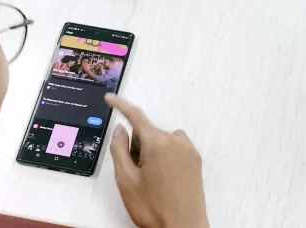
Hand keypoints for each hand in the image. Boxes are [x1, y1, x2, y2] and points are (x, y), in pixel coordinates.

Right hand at [106, 93, 208, 227]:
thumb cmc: (151, 207)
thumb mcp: (126, 180)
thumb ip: (119, 149)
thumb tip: (120, 128)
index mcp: (157, 143)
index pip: (135, 116)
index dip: (120, 106)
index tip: (109, 98)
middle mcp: (175, 140)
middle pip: (148, 132)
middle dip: (137, 145)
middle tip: (136, 173)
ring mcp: (188, 149)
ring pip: (161, 140)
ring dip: (152, 151)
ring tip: (151, 179)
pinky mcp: (196, 160)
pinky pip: (175, 147)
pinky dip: (165, 156)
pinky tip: (165, 179)